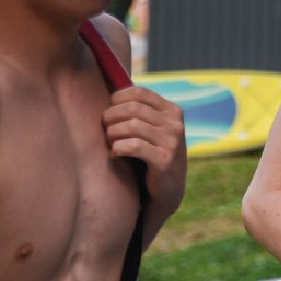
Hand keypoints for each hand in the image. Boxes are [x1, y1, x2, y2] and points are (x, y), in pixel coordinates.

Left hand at [104, 86, 187, 207]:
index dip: (117, 99)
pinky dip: (118, 149)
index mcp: (173, 111)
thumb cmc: (152, 155)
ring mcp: (173, 143)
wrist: (168, 190)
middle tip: (104, 129)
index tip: (109, 113)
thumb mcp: (153, 129)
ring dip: (112, 134)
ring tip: (109, 142)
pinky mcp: (165, 161)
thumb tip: (111, 90)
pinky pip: (133, 146)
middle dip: (111, 117)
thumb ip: (141, 111)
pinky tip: (115, 155)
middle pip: (132, 109)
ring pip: (131, 126)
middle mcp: (176, 124)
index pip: (139, 93)